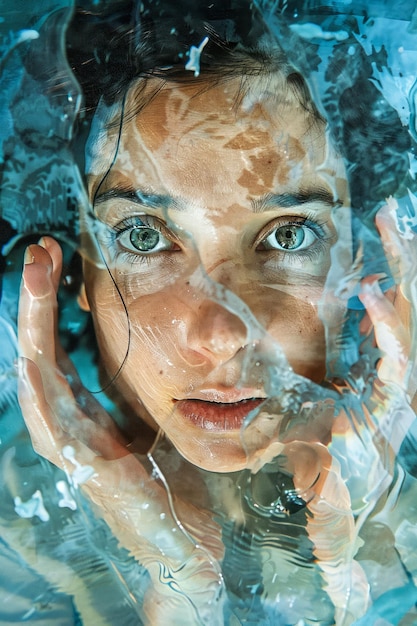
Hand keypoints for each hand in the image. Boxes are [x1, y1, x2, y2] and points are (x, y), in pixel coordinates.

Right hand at [18, 237, 223, 623]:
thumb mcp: (151, 423)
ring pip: (39, 378)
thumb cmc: (169, 484)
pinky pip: (53, 422)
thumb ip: (136, 392)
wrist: (184, 543)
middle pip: (41, 353)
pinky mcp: (84, 467)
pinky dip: (40, 387)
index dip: (52, 305)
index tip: (57, 259)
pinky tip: (32, 356)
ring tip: (35, 278)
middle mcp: (69, 425)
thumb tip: (148, 347)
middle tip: (40, 250)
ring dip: (33, 328)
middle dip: (37, 302)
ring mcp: (71, 447)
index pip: (57, 349)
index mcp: (84, 413)